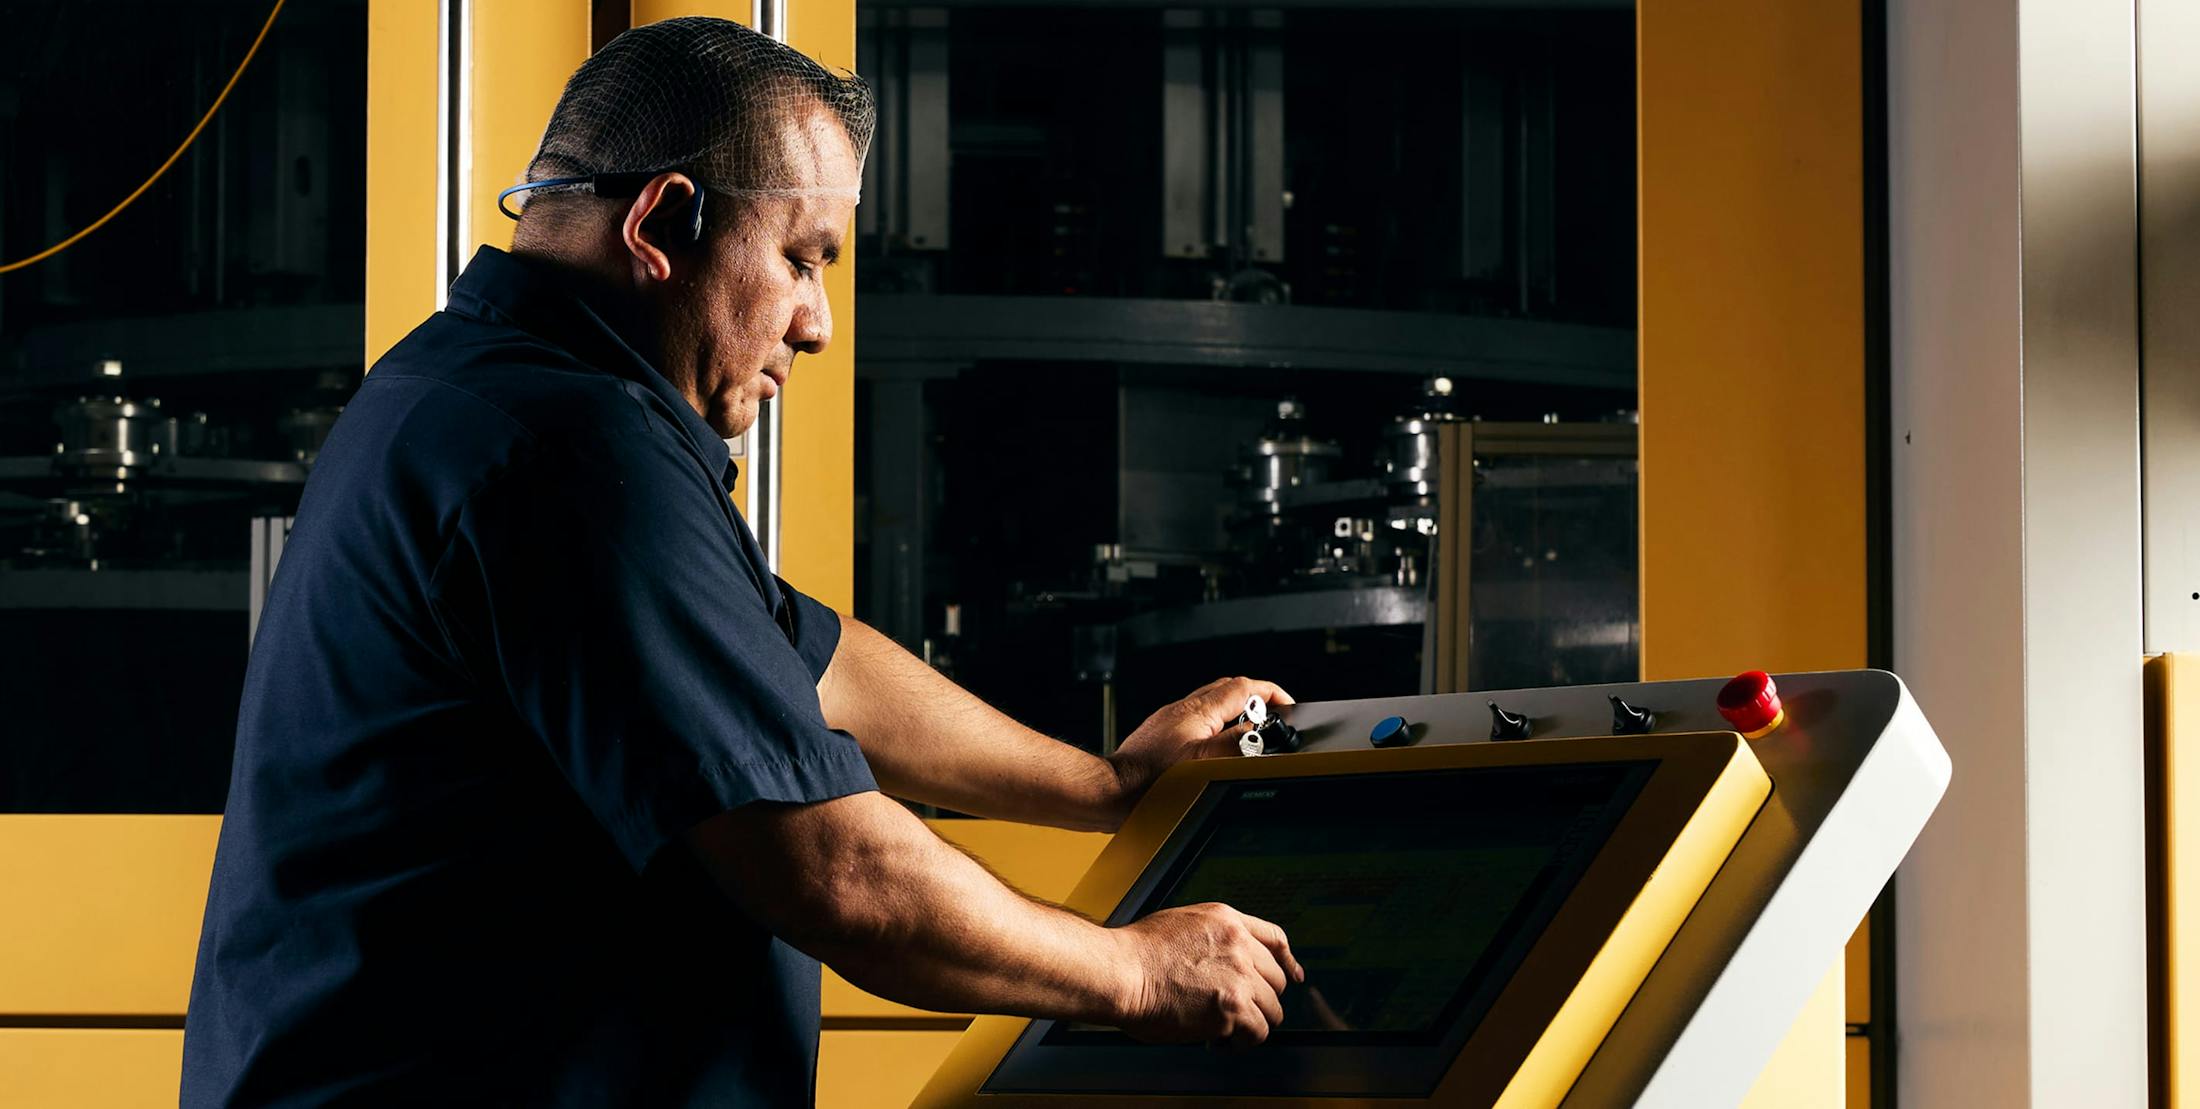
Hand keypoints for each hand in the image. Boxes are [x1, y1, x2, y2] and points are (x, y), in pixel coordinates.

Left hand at [1108, 676, 1295, 814]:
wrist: (1114, 792)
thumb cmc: (1150, 781)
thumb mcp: (1202, 762)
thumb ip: (1234, 744)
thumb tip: (1258, 732)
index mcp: (1197, 711)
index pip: (1242, 687)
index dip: (1270, 692)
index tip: (1287, 704)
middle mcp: (1183, 710)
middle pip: (1228, 690)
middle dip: (1256, 699)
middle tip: (1272, 716)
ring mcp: (1171, 721)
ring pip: (1212, 704)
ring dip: (1236, 712)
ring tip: (1250, 733)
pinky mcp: (1162, 735)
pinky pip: (1197, 720)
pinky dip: (1216, 726)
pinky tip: (1218, 747)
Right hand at [1111, 903, 1304, 1046]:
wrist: (1120, 972)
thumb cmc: (1136, 953)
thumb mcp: (1182, 923)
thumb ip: (1212, 936)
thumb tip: (1222, 958)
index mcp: (1226, 921)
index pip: (1275, 938)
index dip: (1288, 961)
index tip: (1294, 976)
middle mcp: (1239, 946)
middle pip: (1277, 979)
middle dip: (1260, 998)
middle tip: (1237, 1011)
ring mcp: (1239, 977)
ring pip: (1272, 1009)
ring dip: (1252, 1023)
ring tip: (1225, 1029)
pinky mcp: (1232, 1010)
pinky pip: (1257, 1033)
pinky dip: (1242, 1042)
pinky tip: (1220, 1040)